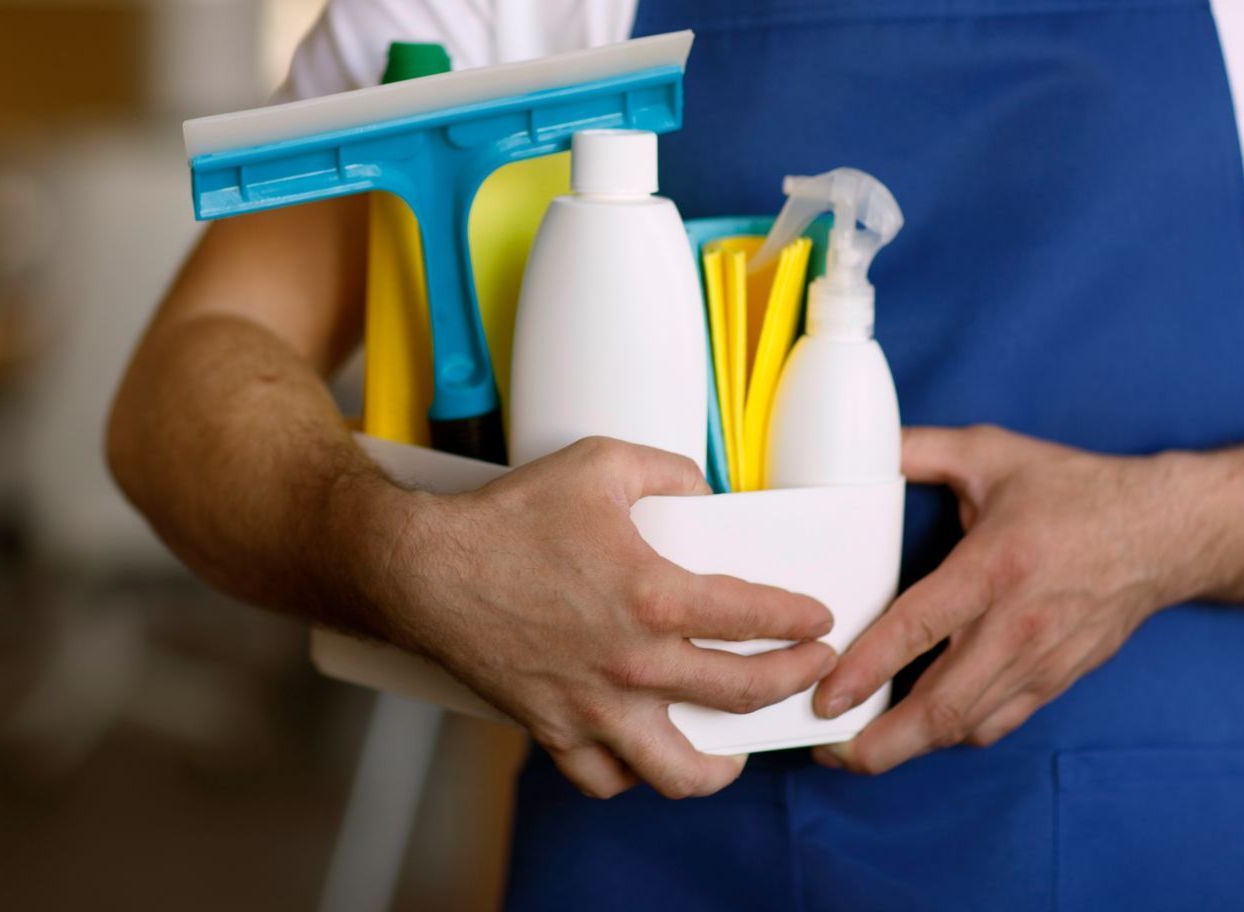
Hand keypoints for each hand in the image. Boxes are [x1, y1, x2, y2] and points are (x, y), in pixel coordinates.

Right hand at [388, 437, 837, 799]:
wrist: (425, 569)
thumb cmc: (509, 516)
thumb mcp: (600, 462)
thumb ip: (668, 469)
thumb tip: (703, 490)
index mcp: (654, 596)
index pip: (756, 618)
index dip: (800, 621)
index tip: (817, 620)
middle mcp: (633, 663)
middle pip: (741, 694)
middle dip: (791, 681)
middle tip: (808, 667)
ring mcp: (594, 707)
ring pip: (679, 770)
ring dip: (723, 763)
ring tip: (738, 746)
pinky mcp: (554, 730)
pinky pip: (607, 780)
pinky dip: (633, 775)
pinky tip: (647, 751)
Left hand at [811, 425, 1196, 773]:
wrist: (1168, 532)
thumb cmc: (1076, 491)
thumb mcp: (992, 453)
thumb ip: (919, 449)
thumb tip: (861, 444)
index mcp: (995, 566)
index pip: (919, 627)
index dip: (867, 668)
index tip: (826, 696)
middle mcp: (1019, 624)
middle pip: (941, 704)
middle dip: (880, 741)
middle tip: (830, 751)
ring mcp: (1041, 661)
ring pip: (967, 725)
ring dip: (911, 746)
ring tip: (860, 747)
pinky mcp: (1057, 680)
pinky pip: (997, 723)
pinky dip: (954, 733)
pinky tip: (920, 728)